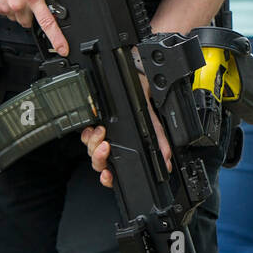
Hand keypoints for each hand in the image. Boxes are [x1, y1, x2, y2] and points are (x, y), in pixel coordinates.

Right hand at [0, 0, 68, 55]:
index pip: (48, 22)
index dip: (57, 38)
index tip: (62, 49)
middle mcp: (19, 4)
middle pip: (30, 22)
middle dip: (32, 14)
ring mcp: (6, 8)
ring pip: (18, 18)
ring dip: (19, 10)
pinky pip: (6, 14)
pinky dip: (8, 6)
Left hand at [80, 74, 172, 188]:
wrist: (133, 75)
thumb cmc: (142, 95)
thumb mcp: (152, 118)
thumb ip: (159, 138)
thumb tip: (167, 157)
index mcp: (126, 146)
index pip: (115, 170)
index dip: (109, 178)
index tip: (108, 175)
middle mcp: (112, 144)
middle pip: (99, 162)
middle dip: (99, 157)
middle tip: (105, 146)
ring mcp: (101, 135)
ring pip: (91, 150)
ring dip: (94, 144)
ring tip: (101, 132)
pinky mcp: (92, 125)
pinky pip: (85, 136)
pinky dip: (87, 135)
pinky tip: (93, 128)